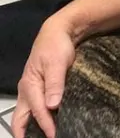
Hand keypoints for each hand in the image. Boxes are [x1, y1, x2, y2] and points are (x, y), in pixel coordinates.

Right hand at [11, 17, 76, 137]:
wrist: (59, 32)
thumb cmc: (57, 46)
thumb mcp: (57, 63)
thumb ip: (55, 84)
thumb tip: (52, 106)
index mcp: (30, 85)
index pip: (37, 110)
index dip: (46, 125)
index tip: (55, 136)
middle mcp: (27, 90)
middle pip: (21, 118)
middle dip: (25, 133)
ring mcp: (33, 89)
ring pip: (27, 114)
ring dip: (32, 127)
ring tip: (44, 136)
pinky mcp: (41, 87)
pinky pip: (35, 107)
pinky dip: (38, 118)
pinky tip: (50, 123)